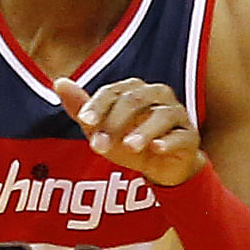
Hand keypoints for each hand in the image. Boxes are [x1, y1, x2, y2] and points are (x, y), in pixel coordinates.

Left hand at [54, 76, 201, 187]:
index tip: (85, 121)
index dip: (98, 105)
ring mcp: (177, 114)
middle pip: (136, 100)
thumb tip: (59, 82)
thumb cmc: (129, 142)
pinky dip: (169, 141)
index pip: (114, 91)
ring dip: (143, 131)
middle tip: (100, 146)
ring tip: (129, 147)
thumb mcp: (102, 129)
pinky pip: (182, 135)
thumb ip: (82, 108)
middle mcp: (157, 95)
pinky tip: (157, 149)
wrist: (161, 167)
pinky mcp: (190, 136)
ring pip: (161, 115)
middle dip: (116, 122)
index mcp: (134, 90)